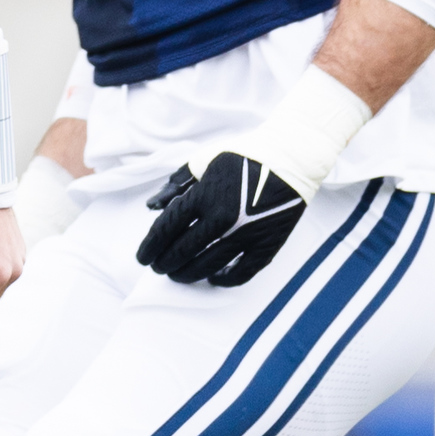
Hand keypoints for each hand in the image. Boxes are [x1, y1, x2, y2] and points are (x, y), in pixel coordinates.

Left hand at [136, 151, 307, 287]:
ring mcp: (246, 234)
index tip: (142, 257)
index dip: (150, 247)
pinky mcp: (267, 245)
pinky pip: (242, 272)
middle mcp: (222, 218)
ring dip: (188, 274)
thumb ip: (176, 185)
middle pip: (182, 251)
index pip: (166, 229)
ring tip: (178, 275)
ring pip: (208, 266)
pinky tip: (213, 278)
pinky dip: (224, 279)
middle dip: (165, 263)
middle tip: (158, 269)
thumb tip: (152, 206)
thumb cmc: (244, 156)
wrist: (292, 158)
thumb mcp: (203, 161)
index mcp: (204, 196)